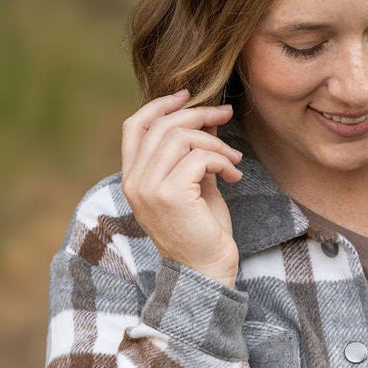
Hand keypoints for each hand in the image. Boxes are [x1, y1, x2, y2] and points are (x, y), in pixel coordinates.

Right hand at [120, 89, 243, 287]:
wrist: (206, 271)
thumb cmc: (202, 232)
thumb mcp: (195, 185)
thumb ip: (193, 153)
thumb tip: (207, 118)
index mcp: (133, 178)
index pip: (135, 125)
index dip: (161, 104)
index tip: (189, 95)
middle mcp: (134, 182)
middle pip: (162, 125)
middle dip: (199, 115)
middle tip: (226, 116)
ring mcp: (148, 188)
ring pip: (180, 137)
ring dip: (214, 141)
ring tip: (234, 158)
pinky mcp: (169, 195)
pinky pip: (198, 157)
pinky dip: (222, 160)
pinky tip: (234, 176)